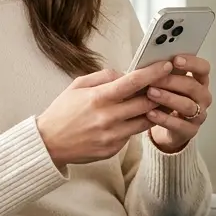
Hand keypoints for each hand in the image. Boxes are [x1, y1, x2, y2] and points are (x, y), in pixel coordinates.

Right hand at [36, 61, 175, 169]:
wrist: (48, 144)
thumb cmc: (62, 112)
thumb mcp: (77, 85)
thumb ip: (103, 76)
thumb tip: (125, 74)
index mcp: (99, 98)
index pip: (133, 82)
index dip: (153, 73)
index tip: (166, 66)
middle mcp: (108, 117)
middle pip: (147, 102)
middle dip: (160, 92)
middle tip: (166, 84)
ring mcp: (112, 136)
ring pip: (145, 121)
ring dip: (153, 110)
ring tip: (155, 101)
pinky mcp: (113, 149)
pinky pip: (132, 134)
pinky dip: (135, 125)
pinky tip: (132, 119)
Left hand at [143, 54, 211, 152]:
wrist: (168, 127)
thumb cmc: (168, 100)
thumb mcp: (168, 84)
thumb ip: (164, 73)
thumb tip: (149, 61)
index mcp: (200, 81)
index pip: (203, 68)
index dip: (191, 63)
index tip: (175, 59)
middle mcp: (202, 97)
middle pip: (193, 86)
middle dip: (172, 81)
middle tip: (154, 78)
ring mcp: (199, 115)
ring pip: (188, 105)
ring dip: (168, 98)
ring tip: (151, 93)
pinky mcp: (191, 130)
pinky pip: (180, 125)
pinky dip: (164, 118)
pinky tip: (151, 113)